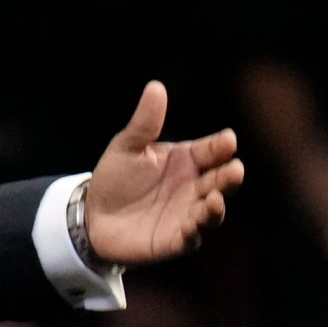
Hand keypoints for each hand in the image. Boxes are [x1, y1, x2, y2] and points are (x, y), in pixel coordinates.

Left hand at [85, 81, 244, 264]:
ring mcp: (188, 214)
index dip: (222, 146)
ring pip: (212, 211)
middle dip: (230, 176)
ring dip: (217, 206)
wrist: (92, 215)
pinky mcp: (175, 239)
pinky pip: (191, 237)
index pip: (212, 150)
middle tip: (235, 169)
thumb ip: (145, 122)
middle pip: (220, 180)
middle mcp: (194, 187)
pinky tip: (192, 225)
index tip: (228, 140)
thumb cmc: (115, 178)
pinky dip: (194, 232)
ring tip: (216, 198)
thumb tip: (156, 86)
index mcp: (187, 161)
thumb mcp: (127, 147)